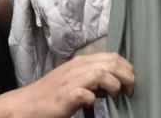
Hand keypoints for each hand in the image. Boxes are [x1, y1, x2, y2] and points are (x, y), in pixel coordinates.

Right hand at [17, 52, 134, 115]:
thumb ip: (91, 77)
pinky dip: (92, 98)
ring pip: (100, 73)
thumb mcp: (74, 79)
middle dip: (127, 76)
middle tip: (130, 89)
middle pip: (111, 63)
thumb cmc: (52, 93)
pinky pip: (85, 94)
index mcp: (81, 62)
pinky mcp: (65, 96)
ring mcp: (70, 81)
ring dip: (113, 84)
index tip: (132, 81)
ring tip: (115, 95)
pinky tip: (91, 103)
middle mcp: (77, 68)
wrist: (28, 104)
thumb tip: (113, 82)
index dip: (127, 67)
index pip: (112, 56)